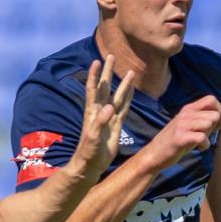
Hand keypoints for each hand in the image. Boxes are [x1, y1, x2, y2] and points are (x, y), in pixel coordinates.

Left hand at [72, 56, 136, 172]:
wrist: (92, 164)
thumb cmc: (88, 151)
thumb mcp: (93, 136)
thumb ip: (100, 121)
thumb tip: (109, 107)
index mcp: (92, 112)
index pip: (93, 89)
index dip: (95, 75)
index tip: (97, 61)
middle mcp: (100, 111)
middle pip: (105, 87)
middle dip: (108, 72)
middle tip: (111, 57)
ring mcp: (109, 118)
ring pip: (117, 96)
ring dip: (123, 84)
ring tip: (130, 71)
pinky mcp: (116, 125)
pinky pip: (124, 109)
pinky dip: (128, 98)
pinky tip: (132, 90)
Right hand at [144, 94, 220, 170]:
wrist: (155, 154)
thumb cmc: (177, 141)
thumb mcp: (192, 127)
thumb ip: (210, 121)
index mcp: (188, 109)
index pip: (212, 99)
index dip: (219, 111)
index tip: (215, 123)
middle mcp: (185, 114)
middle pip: (214, 114)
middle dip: (214, 127)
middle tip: (204, 134)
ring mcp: (182, 125)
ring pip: (209, 123)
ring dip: (208, 135)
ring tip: (200, 141)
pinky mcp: (180, 138)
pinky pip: (202, 137)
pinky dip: (204, 145)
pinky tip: (198, 148)